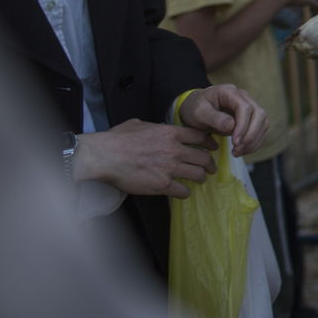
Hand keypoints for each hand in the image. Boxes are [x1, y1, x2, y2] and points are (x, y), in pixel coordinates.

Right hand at [72, 118, 216, 197]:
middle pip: (204, 157)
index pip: (201, 136)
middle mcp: (174, 150)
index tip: (213, 147)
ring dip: (201, 178)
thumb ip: (155, 128)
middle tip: (211, 168)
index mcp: (171, 133)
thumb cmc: (117, 139)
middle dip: (210, 164)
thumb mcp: (140, 125)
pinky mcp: (162, 185)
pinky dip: (185, 192)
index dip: (210, 143)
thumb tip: (157, 129)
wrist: (104, 157)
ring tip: (201, 180)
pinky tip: (183, 192)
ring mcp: (169, 168)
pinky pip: (183, 191)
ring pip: (198, 174)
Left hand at [177, 84, 268, 157]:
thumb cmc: (195, 108)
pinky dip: (254, 142)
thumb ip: (214, 118)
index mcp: (230, 92)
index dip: (243, 126)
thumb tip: (232, 127)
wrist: (196, 107)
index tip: (235, 142)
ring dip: (254, 140)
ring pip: (264, 123)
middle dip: (251, 135)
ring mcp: (250, 106)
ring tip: (238, 152)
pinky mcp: (252, 117)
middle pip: (260, 114)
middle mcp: (244, 97)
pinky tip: (242, 150)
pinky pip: (261, 129)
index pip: (245, 108)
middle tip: (237, 150)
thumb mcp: (198, 113)